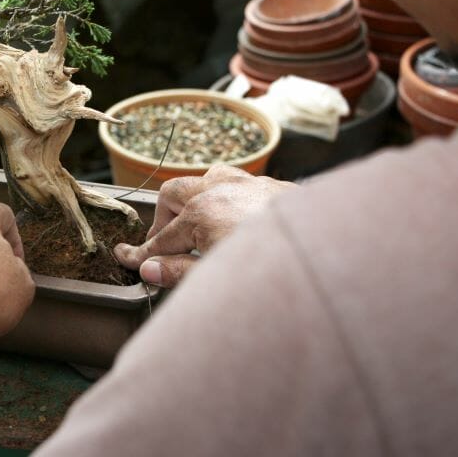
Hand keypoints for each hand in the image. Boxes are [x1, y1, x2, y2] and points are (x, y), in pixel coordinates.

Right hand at [114, 164, 294, 287]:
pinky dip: (226, 197)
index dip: (141, 254)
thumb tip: (149, 270)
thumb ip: (179, 272)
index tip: (126, 258)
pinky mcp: (274, 187)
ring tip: (198, 228)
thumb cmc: (274, 270)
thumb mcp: (218, 279)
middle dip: (163, 220)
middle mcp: (220, 190)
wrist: (331, 249)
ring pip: (206, 178)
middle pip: (173, 194)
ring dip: (195, 199)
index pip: (160, 239)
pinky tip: (236, 222)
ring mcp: (248, 184)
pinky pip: (239, 181)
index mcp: (201, 214)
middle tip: (165, 247)